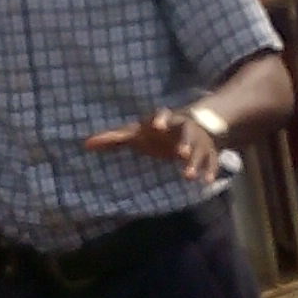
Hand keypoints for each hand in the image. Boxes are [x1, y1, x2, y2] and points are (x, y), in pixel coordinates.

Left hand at [84, 106, 220, 185]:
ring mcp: (198, 140)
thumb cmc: (157, 132)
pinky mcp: (208, 151)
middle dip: (185, 142)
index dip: (160, 119)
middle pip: (186, 132)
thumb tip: (86, 144)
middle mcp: (184, 128)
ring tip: (187, 176)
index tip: (155, 125)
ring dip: (195, 162)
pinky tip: (206, 182)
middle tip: (182, 153)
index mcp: (166, 120)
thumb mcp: (137, 133)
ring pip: (200, 149)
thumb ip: (114, 139)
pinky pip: (211, 161)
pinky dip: (209, 170)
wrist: (193, 124)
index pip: (163, 115)